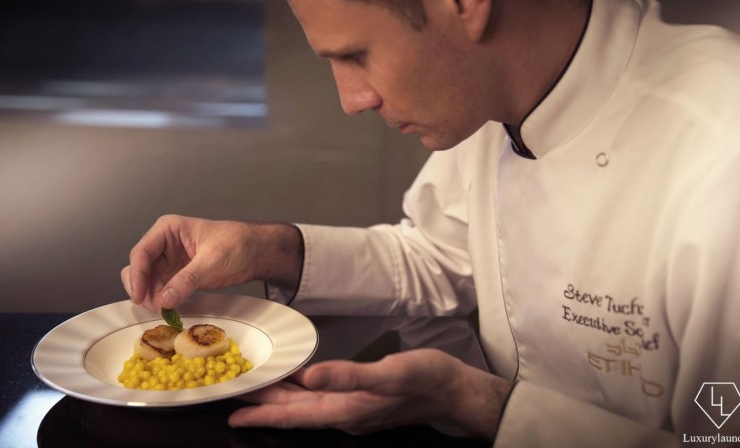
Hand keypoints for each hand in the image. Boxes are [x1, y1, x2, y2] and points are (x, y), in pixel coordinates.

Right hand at [120, 215, 301, 310]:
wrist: (256, 252)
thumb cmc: (237, 243)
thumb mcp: (212, 261)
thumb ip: (187, 279)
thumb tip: (165, 299)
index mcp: (168, 229)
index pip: (142, 252)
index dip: (137, 276)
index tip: (140, 296)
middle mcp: (164, 244)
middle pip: (139, 268)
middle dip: (143, 288)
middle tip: (154, 307)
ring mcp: (169, 260)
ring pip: (147, 281)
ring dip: (151, 297)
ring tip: (164, 310)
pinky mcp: (177, 275)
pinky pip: (160, 289)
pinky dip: (161, 300)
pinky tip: (169, 309)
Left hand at [229, 348, 511, 440]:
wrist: (455, 390)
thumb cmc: (426, 379)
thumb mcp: (389, 374)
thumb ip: (348, 375)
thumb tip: (309, 376)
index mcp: (347, 410)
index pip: (296, 415)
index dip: (264, 414)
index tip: (235, 414)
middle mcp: (346, 414)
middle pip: (297, 413)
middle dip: (265, 407)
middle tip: (235, 399)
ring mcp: (355, 409)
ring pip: (308, 406)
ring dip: (282, 400)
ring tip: (258, 391)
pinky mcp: (364, 400)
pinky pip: (324, 398)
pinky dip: (305, 392)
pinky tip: (301, 382)